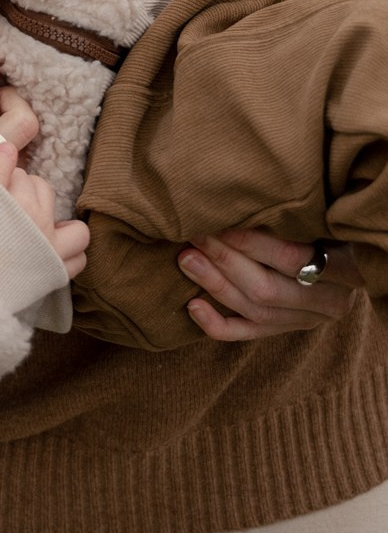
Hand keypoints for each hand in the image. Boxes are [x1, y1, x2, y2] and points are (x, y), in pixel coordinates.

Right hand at [0, 137, 88, 277]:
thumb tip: (9, 148)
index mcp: (16, 200)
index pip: (17, 173)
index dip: (1, 178)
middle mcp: (38, 222)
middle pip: (43, 190)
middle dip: (27, 191)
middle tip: (5, 206)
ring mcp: (50, 249)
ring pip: (73, 225)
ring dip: (58, 221)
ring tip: (36, 226)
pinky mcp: (54, 273)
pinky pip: (78, 258)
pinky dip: (69, 253)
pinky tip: (52, 251)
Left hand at [178, 230, 365, 339]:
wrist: (344, 258)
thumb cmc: (327, 225)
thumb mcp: (325, 217)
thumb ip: (298, 217)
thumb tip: (246, 197)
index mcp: (345, 269)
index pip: (290, 258)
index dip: (250, 242)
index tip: (218, 222)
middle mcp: (330, 301)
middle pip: (267, 288)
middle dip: (225, 261)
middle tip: (194, 237)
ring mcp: (308, 320)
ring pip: (256, 311)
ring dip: (215, 285)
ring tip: (187, 260)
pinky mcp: (286, 330)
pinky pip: (248, 334)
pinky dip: (218, 324)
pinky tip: (192, 306)